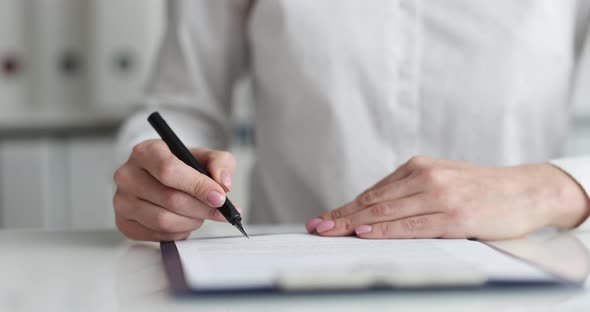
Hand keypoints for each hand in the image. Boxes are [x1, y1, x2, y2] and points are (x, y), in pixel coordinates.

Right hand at [113, 139, 238, 240]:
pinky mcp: (124, 222)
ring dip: (191, 221)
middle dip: (201, 208)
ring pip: (164, 220)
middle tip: (219, 211)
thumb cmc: (183, 166)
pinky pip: (158, 234)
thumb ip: (220, 163)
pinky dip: (179, 231)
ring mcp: (122, 200)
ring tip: (200, 214)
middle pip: (170, 199)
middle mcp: (128, 175)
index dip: (198, 186)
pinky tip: (185, 221)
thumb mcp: (205, 156)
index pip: (169, 171)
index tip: (219, 197)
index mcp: (146, 152)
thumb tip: (223, 183)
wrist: (162, 177)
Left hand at [306, 156, 589, 239]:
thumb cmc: (478, 189)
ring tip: (331, 231)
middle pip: (373, 202)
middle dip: (342, 216)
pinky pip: (413, 226)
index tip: (323, 219)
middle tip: (317, 226)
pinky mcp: (455, 216)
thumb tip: (371, 212)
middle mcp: (425, 178)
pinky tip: (368, 233)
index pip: (372, 193)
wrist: (523, 191)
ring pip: (387, 212)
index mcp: (418, 167)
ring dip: (355, 224)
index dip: (345, 208)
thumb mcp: (440, 181)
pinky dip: (387, 230)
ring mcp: (440, 196)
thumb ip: (408, 192)